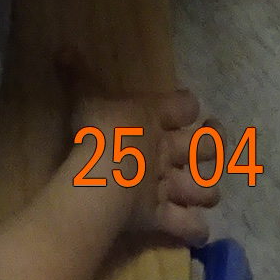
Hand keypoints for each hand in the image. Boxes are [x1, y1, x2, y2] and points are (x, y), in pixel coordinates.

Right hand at [72, 88, 217, 247]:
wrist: (102, 178)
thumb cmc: (97, 132)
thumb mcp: (85, 97)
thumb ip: (78, 75)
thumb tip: (64, 49)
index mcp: (155, 118)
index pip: (186, 105)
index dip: (188, 105)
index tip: (187, 106)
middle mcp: (169, 152)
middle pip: (207, 147)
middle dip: (215, 144)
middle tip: (213, 138)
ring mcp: (170, 187)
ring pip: (206, 190)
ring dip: (208, 190)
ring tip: (205, 189)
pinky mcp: (164, 217)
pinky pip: (190, 227)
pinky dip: (196, 230)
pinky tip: (196, 229)